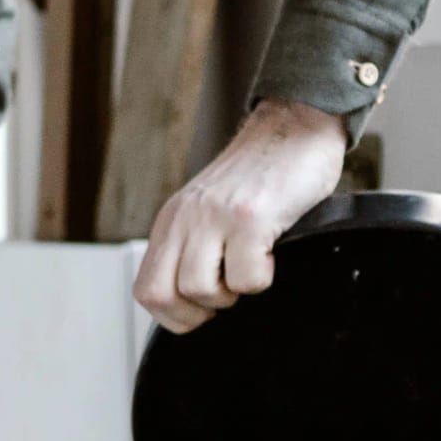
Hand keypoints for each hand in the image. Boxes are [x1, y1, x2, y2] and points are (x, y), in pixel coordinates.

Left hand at [134, 98, 347, 332]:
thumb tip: (193, 300)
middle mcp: (185, 218)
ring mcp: (215, 217)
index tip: (203, 307)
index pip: (146, 289)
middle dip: (197, 312)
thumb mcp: (209, 208)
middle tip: (227, 292)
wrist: (294, 127)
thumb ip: (193, 245)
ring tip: (251, 264)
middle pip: (162, 295)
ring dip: (233, 293)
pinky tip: (271, 251)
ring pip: (201, 290)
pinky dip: (263, 278)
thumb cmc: (261, 174)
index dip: (174, 314)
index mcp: (172, 220)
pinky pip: (247, 279)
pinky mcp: (249, 217)